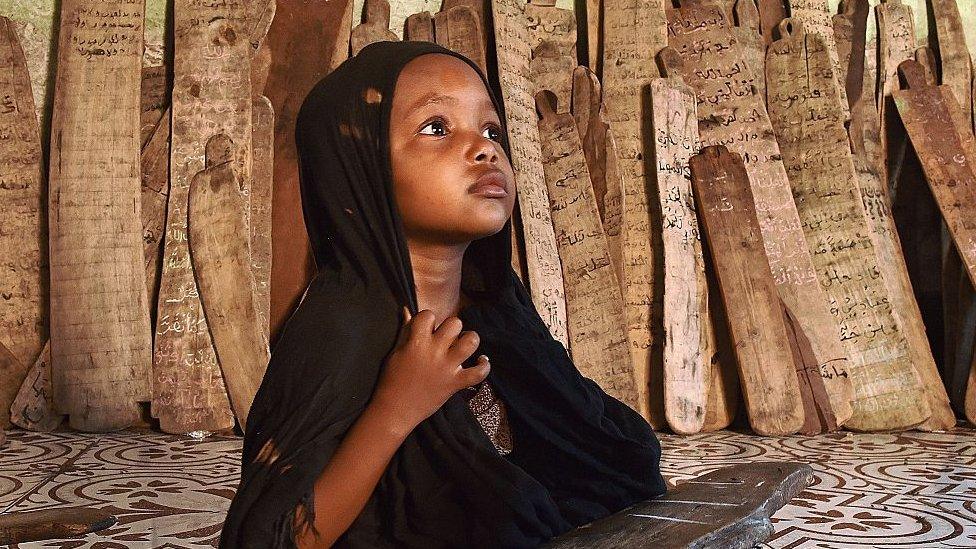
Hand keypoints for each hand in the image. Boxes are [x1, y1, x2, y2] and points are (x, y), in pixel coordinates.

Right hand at [370, 307, 489, 434]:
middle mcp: (435, 351)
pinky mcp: (455, 383)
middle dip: (452, 327)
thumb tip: (407, 310)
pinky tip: (482, 360)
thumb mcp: (395, 352)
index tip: (427, 328)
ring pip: (470, 342)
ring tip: (465, 343)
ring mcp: (447, 367)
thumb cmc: (392, 380)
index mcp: (417, 342)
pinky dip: (484, 366)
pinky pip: (478, 373)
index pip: (428, 315)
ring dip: (471, 339)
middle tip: (447, 337)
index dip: (429, 319)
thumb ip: (405, 331)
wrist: (395, 409)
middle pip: (455, 323)